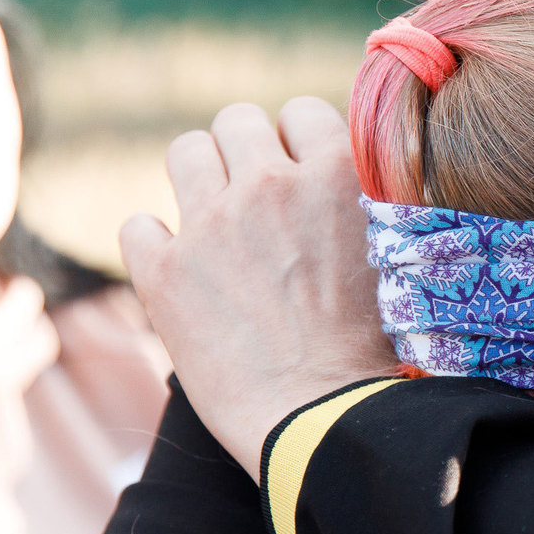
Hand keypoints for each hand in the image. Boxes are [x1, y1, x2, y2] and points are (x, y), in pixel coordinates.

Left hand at [119, 99, 399, 477]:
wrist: (328, 420)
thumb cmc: (379, 353)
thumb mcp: (396, 257)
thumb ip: (368, 207)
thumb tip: (346, 183)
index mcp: (336, 176)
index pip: (301, 113)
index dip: (298, 143)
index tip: (299, 174)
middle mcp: (268, 186)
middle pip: (236, 121)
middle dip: (244, 152)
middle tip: (255, 197)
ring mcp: (210, 225)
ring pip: (184, 152)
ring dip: (198, 179)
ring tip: (213, 219)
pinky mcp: (163, 273)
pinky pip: (137, 225)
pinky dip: (154, 244)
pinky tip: (177, 270)